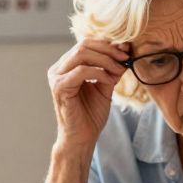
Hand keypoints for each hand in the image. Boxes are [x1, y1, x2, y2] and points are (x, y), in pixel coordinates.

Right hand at [46, 38, 128, 152]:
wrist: (83, 138)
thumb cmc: (91, 114)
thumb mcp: (105, 86)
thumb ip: (111, 69)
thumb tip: (124, 50)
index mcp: (67, 66)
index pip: (86, 44)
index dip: (107, 44)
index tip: (127, 50)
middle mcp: (58, 68)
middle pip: (83, 45)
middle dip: (108, 50)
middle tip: (125, 57)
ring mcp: (56, 77)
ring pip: (82, 54)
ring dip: (105, 60)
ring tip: (119, 69)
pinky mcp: (59, 87)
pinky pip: (81, 71)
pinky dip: (98, 72)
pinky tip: (109, 80)